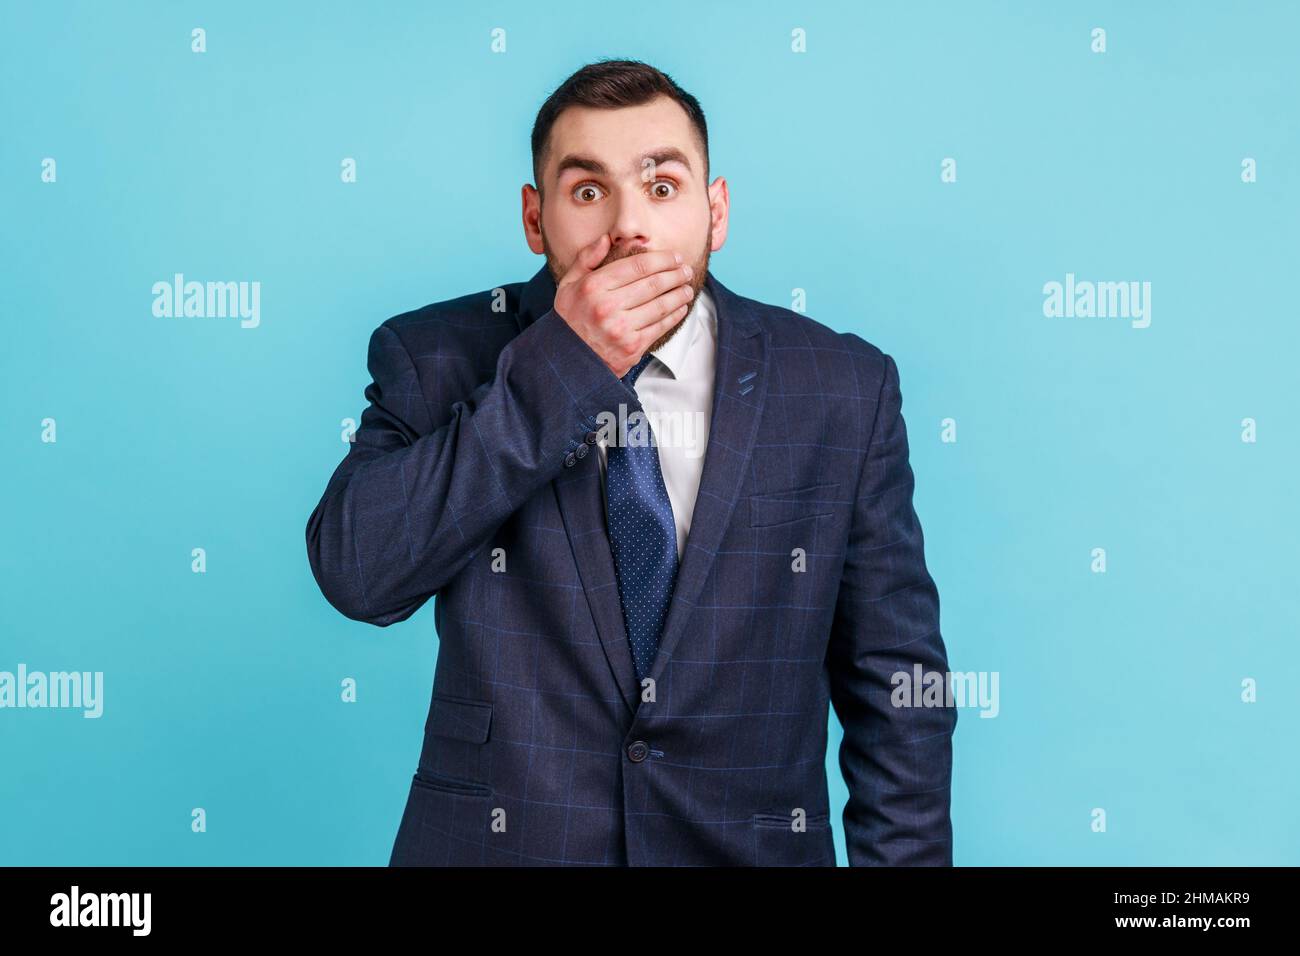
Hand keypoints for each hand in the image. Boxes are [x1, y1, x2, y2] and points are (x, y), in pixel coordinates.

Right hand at [551, 234, 696, 377]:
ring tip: (687, 288)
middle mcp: (607, 307)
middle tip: (685, 270)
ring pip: (660, 306)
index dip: (662, 259)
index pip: (637, 266)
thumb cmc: (570, 319)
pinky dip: (674, 316)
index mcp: (593, 287)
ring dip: (679, 295)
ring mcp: (621, 329)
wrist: (567, 360)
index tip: (675, 257)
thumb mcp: (568, 285)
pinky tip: (680, 308)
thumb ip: (587, 259)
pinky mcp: (632, 347)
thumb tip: (606, 239)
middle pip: (653, 284)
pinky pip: (660, 327)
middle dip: (675, 275)